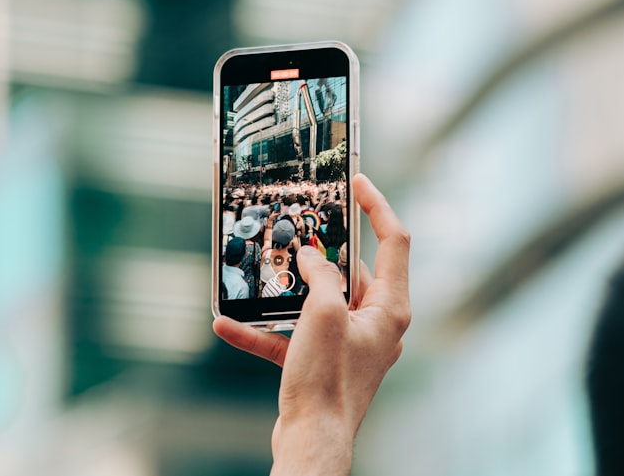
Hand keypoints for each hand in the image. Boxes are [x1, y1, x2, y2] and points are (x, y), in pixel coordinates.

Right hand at [213, 174, 410, 475]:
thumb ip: (319, 275)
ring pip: (317, 302)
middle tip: (298, 225)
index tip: (358, 181)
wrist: (311, 442)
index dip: (378, 206)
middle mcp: (376, 323)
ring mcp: (351, 344)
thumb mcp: (323, 313)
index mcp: (390, 307)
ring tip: (260, 273)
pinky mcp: (325, 362)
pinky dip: (266, 329)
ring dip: (285, 292)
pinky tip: (229, 325)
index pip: (395, 241)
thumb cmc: (328, 381)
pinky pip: (294, 335)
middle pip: (351, 270)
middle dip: (319, 251)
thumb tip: (310, 255)